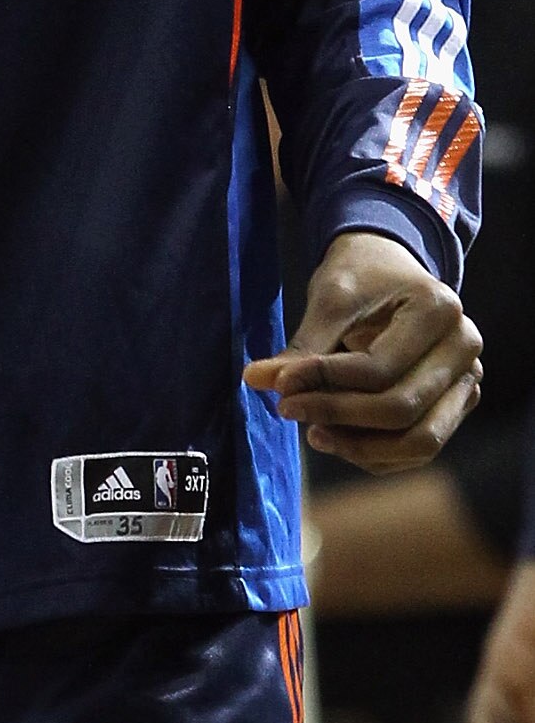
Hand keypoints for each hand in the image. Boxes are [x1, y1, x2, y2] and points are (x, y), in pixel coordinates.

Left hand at [244, 230, 480, 472]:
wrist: (389, 269)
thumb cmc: (361, 278)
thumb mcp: (330, 300)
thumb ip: (302, 346)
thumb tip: (254, 380)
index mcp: (439, 310)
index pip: (380, 368)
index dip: (325, 382)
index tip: (280, 384)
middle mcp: (465, 348)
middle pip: (403, 409)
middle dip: (338, 415)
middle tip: (287, 408)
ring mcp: (468, 380)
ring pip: (420, 442)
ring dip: (359, 446)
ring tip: (311, 432)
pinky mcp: (455, 405)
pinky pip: (418, 448)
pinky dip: (375, 453)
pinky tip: (333, 437)